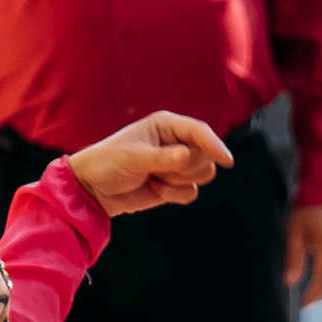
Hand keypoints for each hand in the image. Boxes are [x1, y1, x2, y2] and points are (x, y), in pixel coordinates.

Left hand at [67, 112, 234, 215]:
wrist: (95, 189)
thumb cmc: (108, 163)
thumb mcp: (133, 158)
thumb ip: (162, 158)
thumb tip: (186, 156)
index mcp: (166, 125)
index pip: (199, 132)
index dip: (214, 144)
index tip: (226, 160)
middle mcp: (176, 142)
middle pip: (205, 156)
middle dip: (185, 169)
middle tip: (159, 171)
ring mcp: (177, 164)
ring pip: (203, 174)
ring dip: (179, 182)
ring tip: (154, 178)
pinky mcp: (175, 184)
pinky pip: (192, 192)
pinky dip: (174, 195)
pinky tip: (154, 189)